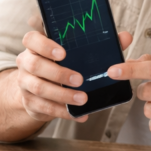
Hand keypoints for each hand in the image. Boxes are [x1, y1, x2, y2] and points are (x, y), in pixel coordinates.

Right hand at [14, 14, 132, 122]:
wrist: (38, 88)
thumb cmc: (62, 64)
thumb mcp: (76, 52)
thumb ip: (100, 43)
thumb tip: (125, 36)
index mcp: (35, 46)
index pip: (31, 39)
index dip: (45, 45)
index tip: (63, 53)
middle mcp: (26, 63)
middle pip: (36, 65)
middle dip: (58, 73)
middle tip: (80, 80)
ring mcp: (25, 84)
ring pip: (39, 88)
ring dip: (62, 95)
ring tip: (82, 99)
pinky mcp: (30, 102)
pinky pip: (44, 108)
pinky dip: (63, 112)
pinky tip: (79, 114)